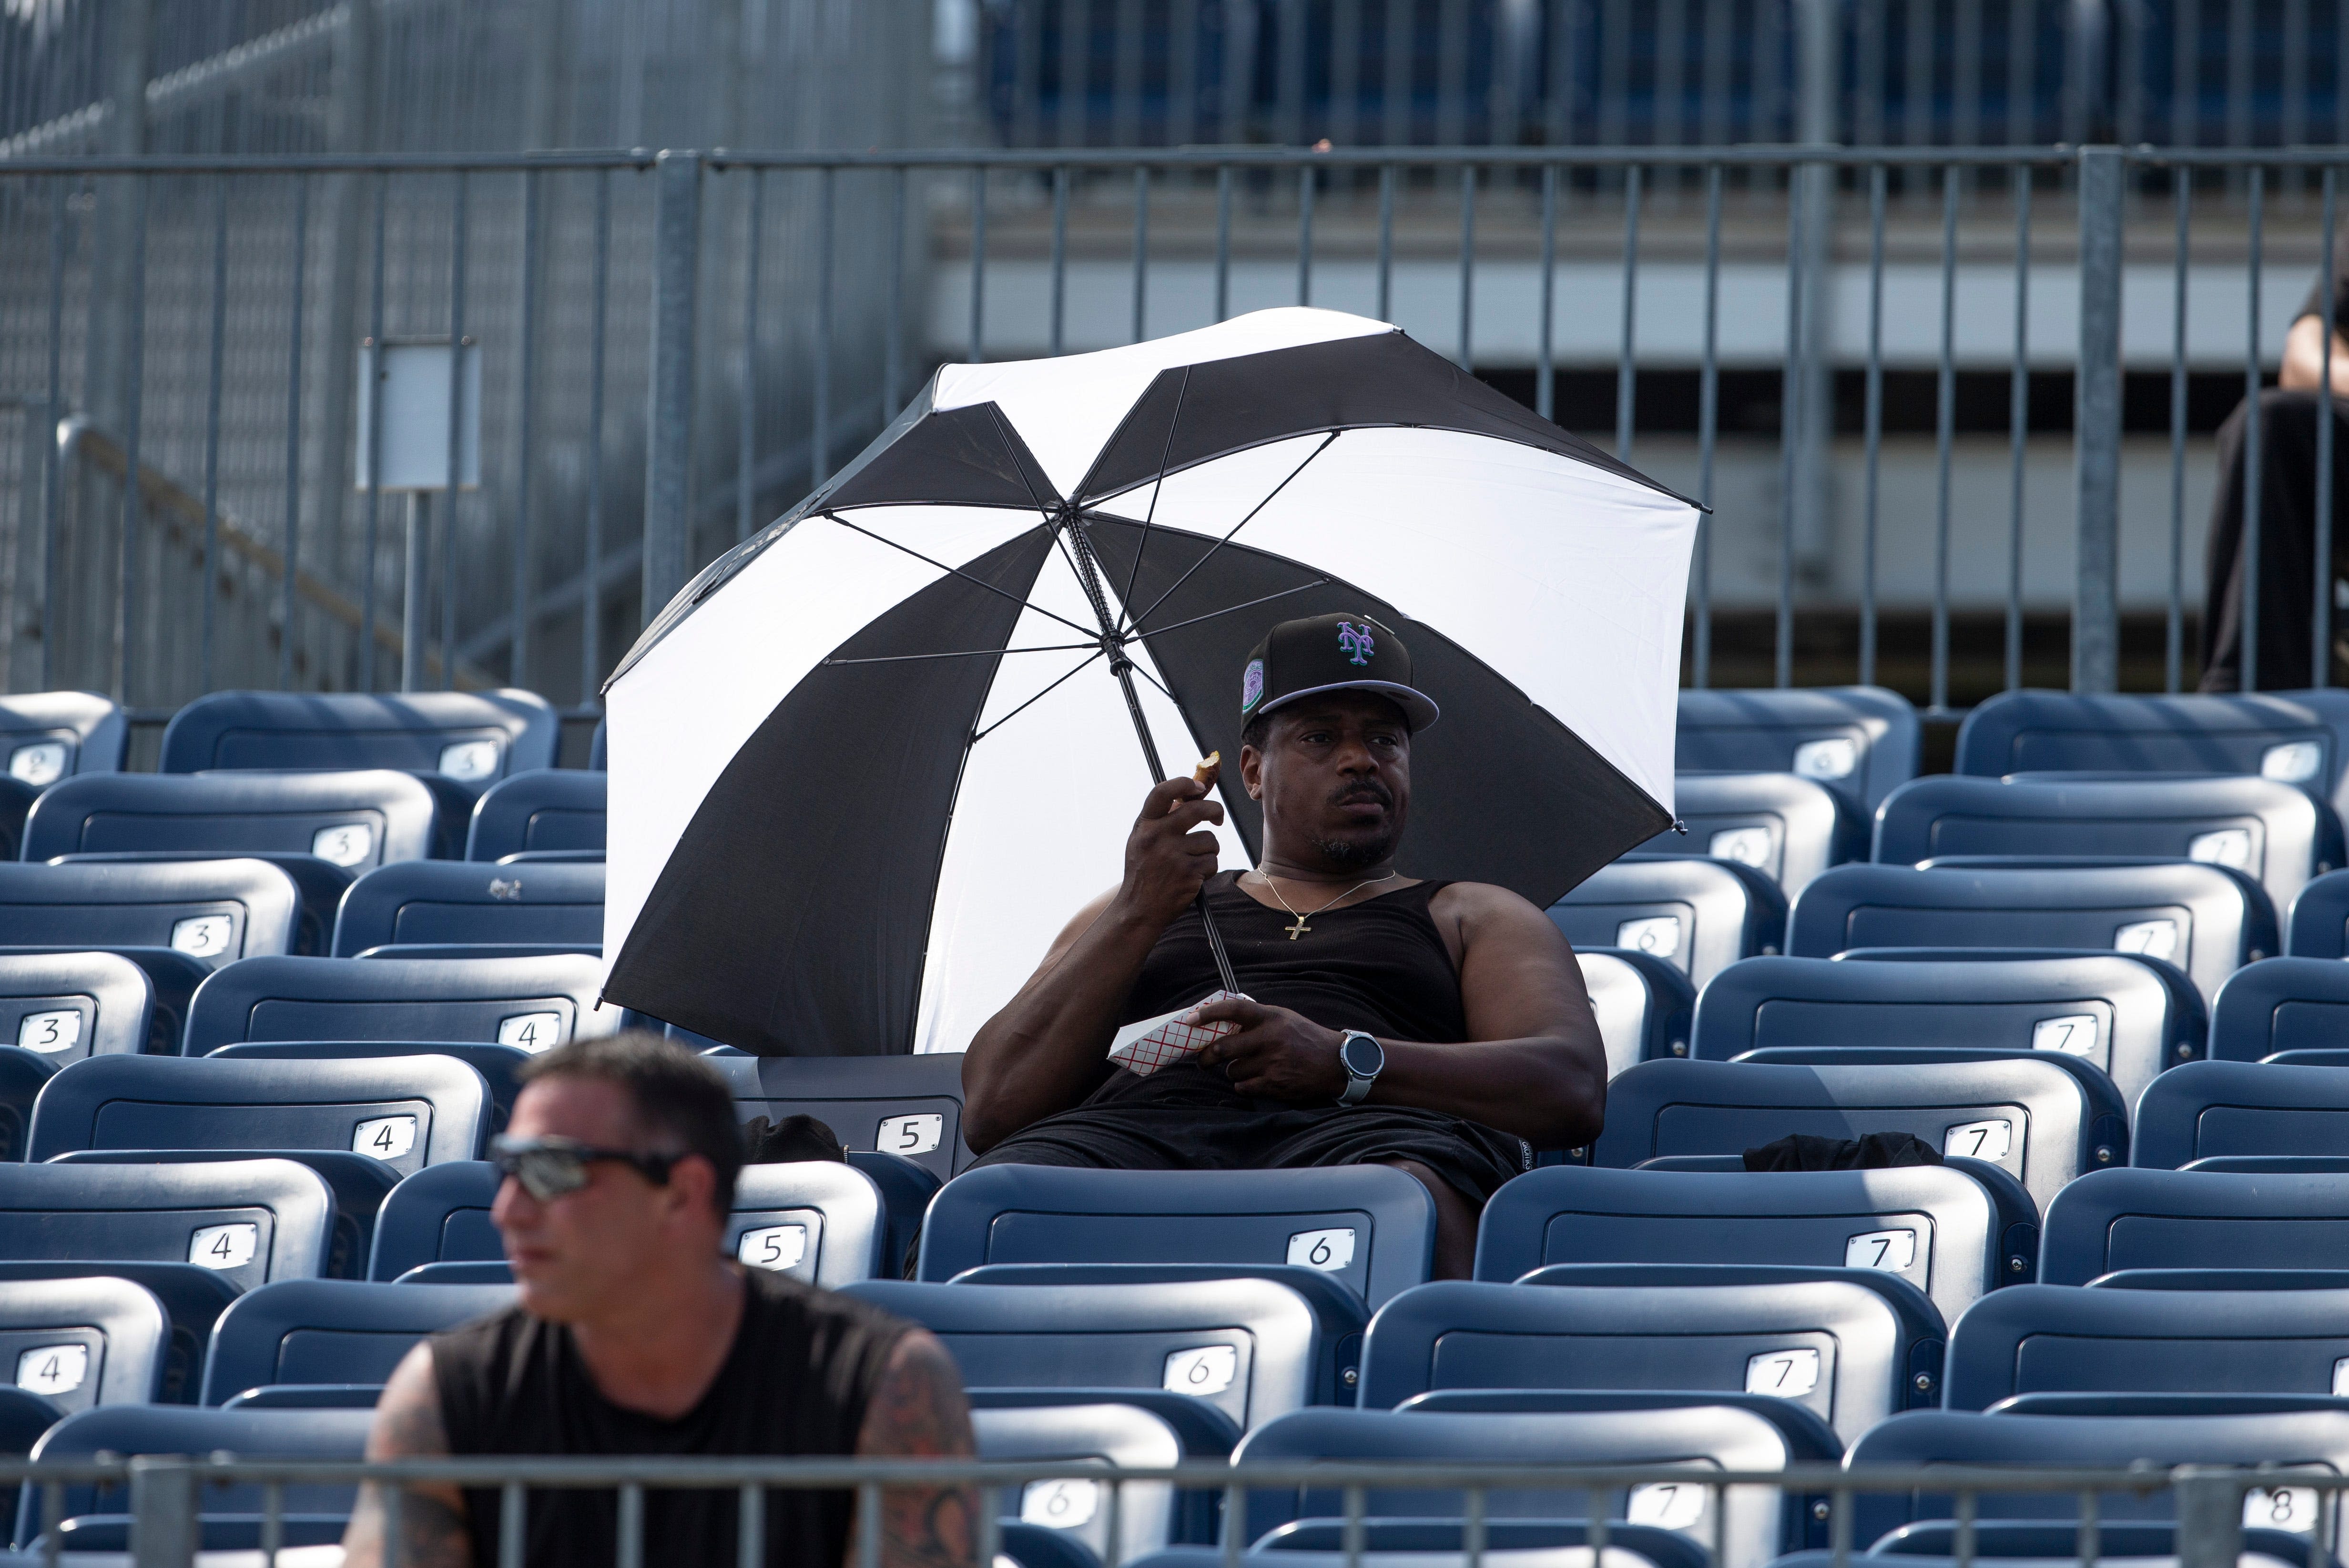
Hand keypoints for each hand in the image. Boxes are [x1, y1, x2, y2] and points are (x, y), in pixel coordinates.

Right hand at [1115, 767, 1226, 929]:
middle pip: (1198, 810)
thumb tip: (1190, 796)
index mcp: (1144, 826)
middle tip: (1218, 818)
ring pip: (1210, 840)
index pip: (1163, 792)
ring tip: (1191, 863)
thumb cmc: (1143, 872)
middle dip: (1215, 811)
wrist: (1139, 910)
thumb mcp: (1141, 841)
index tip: (1198, 787)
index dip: (1184, 784)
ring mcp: (1173, 855)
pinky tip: (1191, 877)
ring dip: (1208, 851)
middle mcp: (1157, 837)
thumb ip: (1160, 819)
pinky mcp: (1189, 873)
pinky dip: (1207, 869)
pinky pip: (1212, 862)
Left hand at [1190, 996, 1348, 1102]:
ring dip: (1234, 1071)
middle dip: (1206, 1057)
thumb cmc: (1306, 1038)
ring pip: (1233, 1070)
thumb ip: (1257, 1018)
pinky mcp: (1274, 1084)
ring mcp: (1272, 1063)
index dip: (1208, 1014)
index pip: (1233, 1010)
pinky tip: (1257, 1080)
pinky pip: (1243, 1087)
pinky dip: (1244, 1085)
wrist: (1336, 1063)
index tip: (1190, 1020)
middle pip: (1222, 1048)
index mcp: (1271, 1017)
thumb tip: (1222, 1019)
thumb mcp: (1284, 1018)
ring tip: (1250, 1068)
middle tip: (1201, 1061)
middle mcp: (1270, 1038)